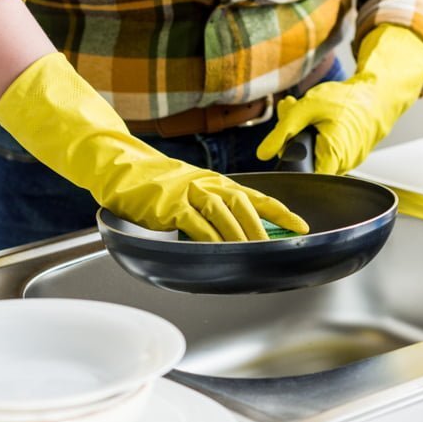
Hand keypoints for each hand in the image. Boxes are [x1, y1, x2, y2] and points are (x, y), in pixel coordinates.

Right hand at [0, 52, 308, 241]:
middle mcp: (208, 185)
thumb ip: (214, 208)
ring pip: (224, 215)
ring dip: (241, 236)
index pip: (258, 197)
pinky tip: (221, 251)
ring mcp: (189, 193)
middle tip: (277, 248)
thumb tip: (239, 233)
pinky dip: (211, 239)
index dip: (282, 213)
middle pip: (245, 206)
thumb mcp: (192, 191)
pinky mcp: (170, 205)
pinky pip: (196, 224)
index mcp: (216, 182)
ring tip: (254, 254)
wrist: (120, 168)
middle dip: (264, 229)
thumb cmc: (155, 185)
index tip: (301, 228)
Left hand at [257, 25, 422, 174]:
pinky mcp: (348, 157)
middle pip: (306, 165)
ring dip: (303, 136)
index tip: (281, 155)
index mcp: (332, 155)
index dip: (290, 171)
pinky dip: (317, 137)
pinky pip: (326, 152)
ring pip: (315, 157)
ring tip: (304, 112)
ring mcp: (347, 163)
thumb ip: (283, 131)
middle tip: (290, 114)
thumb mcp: (307, 108)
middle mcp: (342, 165)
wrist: (378, 94)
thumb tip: (262, 154)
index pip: (305, 180)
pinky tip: (316, 120)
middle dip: (291, 142)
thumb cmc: (346, 99)